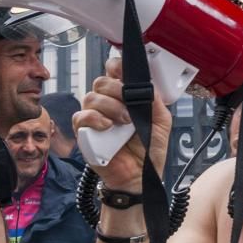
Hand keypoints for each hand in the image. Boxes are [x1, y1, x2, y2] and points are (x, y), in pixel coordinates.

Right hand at [74, 57, 172, 189]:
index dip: (117, 66)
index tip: (126, 73)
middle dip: (116, 89)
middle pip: (101, 81)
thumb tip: (147, 84)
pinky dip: (94, 118)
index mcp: (124, 96)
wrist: (141, 176)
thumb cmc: (149, 149)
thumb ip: (155, 101)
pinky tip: (108, 126)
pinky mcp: (85, 133)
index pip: (113, 70)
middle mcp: (107, 103)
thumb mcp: (161, 121)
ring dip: (110, 106)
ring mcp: (94, 118)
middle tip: (130, 108)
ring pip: (91, 97)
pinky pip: (81, 117)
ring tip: (125, 122)